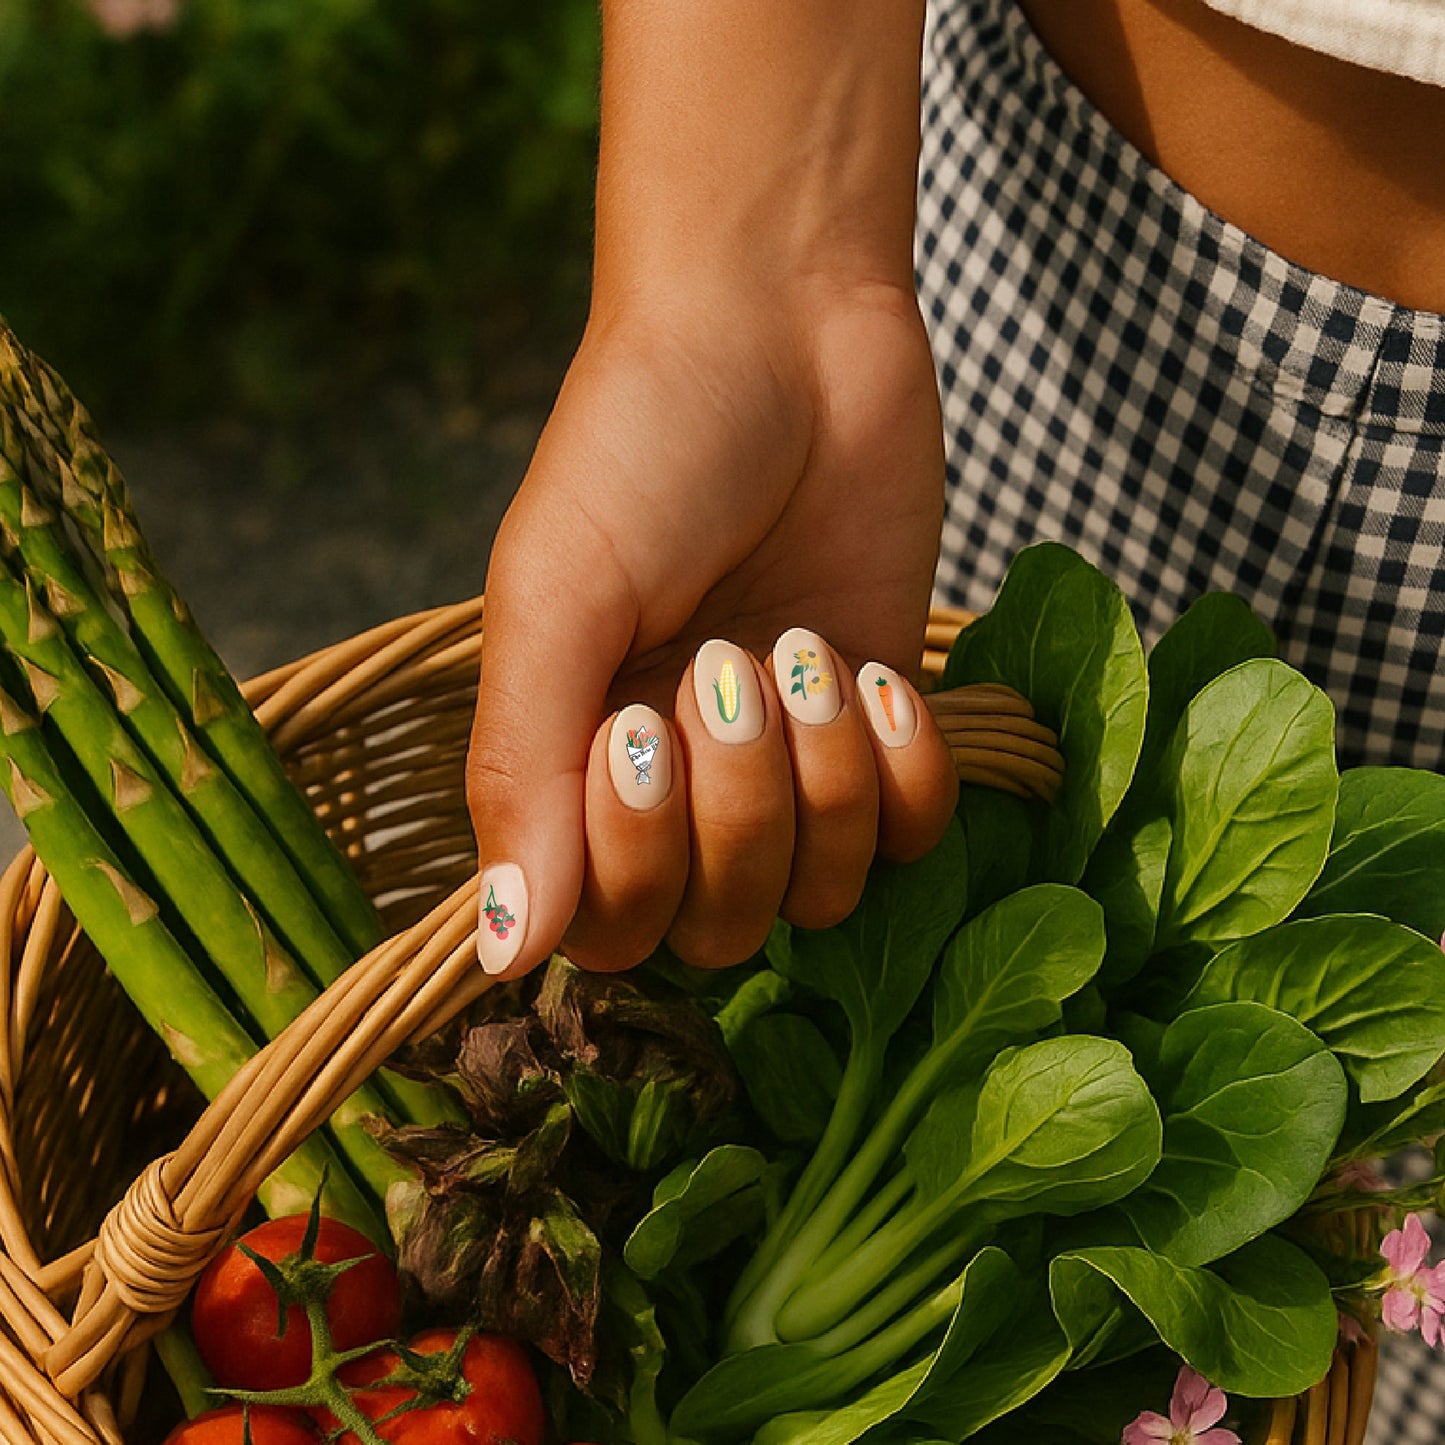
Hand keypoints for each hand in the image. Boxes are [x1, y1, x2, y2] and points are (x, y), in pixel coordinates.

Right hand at [466, 281, 958, 976]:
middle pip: (715, 926)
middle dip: (735, 812)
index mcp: (574, 765)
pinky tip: (880, 677)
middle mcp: (679, 791)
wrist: (782, 328)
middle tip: (728, 665)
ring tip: (805, 653)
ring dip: (823, 785)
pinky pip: (912, 842)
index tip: (637, 721)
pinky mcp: (883, 732)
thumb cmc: (640, 448)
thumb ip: (521, 770)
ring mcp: (789, 769)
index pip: (602, 929)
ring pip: (817, 897)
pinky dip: (905, 777)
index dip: (632, 866)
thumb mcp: (554, 597)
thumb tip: (500, 952)